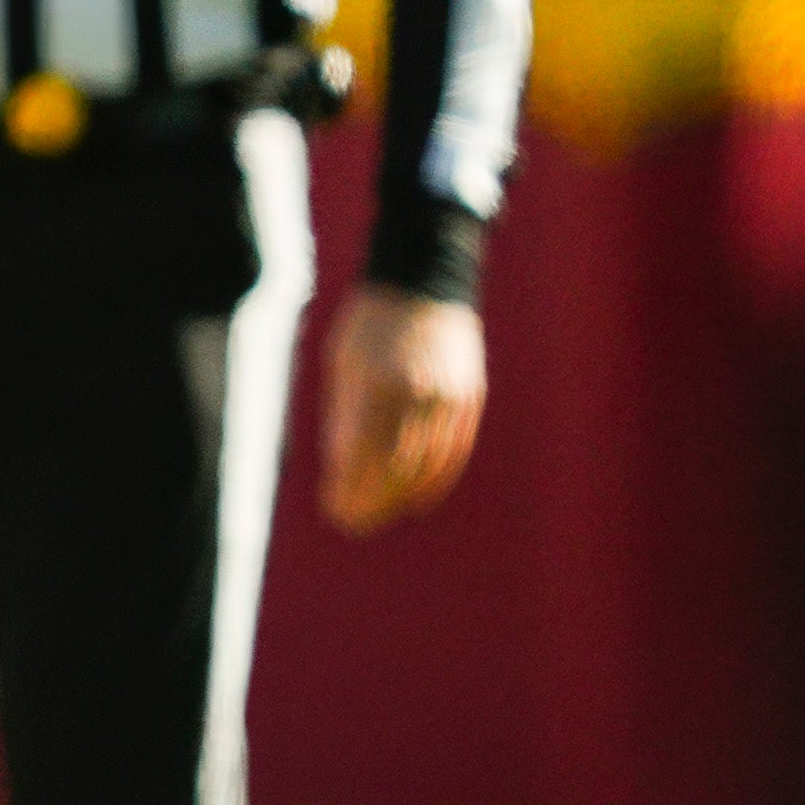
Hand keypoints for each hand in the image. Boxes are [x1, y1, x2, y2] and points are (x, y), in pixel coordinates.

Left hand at [317, 284, 485, 531]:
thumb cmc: (370, 323)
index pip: (364, 456)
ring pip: (427, 464)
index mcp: (379, 384)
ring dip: (400, 496)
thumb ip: (343, 414)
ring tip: (377, 514)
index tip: (335, 512)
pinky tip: (414, 496)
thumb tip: (340, 469)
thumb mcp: (344, 363)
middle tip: (352, 523)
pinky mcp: (469, 397)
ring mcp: (449, 396)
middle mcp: (418, 394)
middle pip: (396, 467)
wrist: (424, 281)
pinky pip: (454, 450)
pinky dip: (434, 478)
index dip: (351, 490)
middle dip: (373, 501)